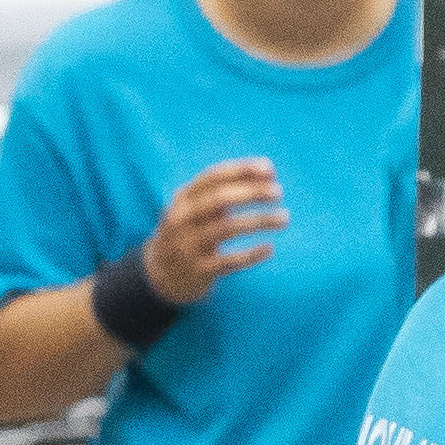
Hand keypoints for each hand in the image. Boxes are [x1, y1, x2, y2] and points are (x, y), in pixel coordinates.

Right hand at [133, 157, 287, 308]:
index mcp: (182, 199)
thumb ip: (225, 190)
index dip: (242, 170)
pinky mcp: (197, 271)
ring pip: (226, 228)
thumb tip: (269, 172)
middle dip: (251, 193)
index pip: (212, 177)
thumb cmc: (191, 232)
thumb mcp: (195, 208)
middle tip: (278, 192)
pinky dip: (251, 254)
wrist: (159, 274)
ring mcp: (187, 245)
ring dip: (259, 220)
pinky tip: (269, 249)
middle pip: (218, 199)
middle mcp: (181, 219)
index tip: (270, 170)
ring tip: (285, 218)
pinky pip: (228, 261)